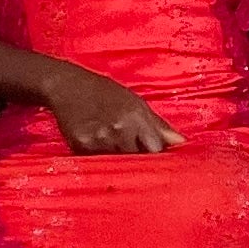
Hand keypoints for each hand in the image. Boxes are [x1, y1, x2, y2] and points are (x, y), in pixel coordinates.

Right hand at [40, 64, 177, 154]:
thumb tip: (181, 142)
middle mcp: (118, 128)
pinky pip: (97, 161)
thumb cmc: (105, 92)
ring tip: (111, 140)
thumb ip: (158, 125)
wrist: (67, 85)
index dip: (157, 156)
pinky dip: (99, 157)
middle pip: (137, 159)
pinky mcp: (80, 146)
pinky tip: (96, 141)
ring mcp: (98, 139)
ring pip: (117, 163)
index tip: (157, 159)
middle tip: (128, 147)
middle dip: (137, 158)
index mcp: (135, 116)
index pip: (155, 149)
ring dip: (117, 158)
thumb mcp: (135, 102)